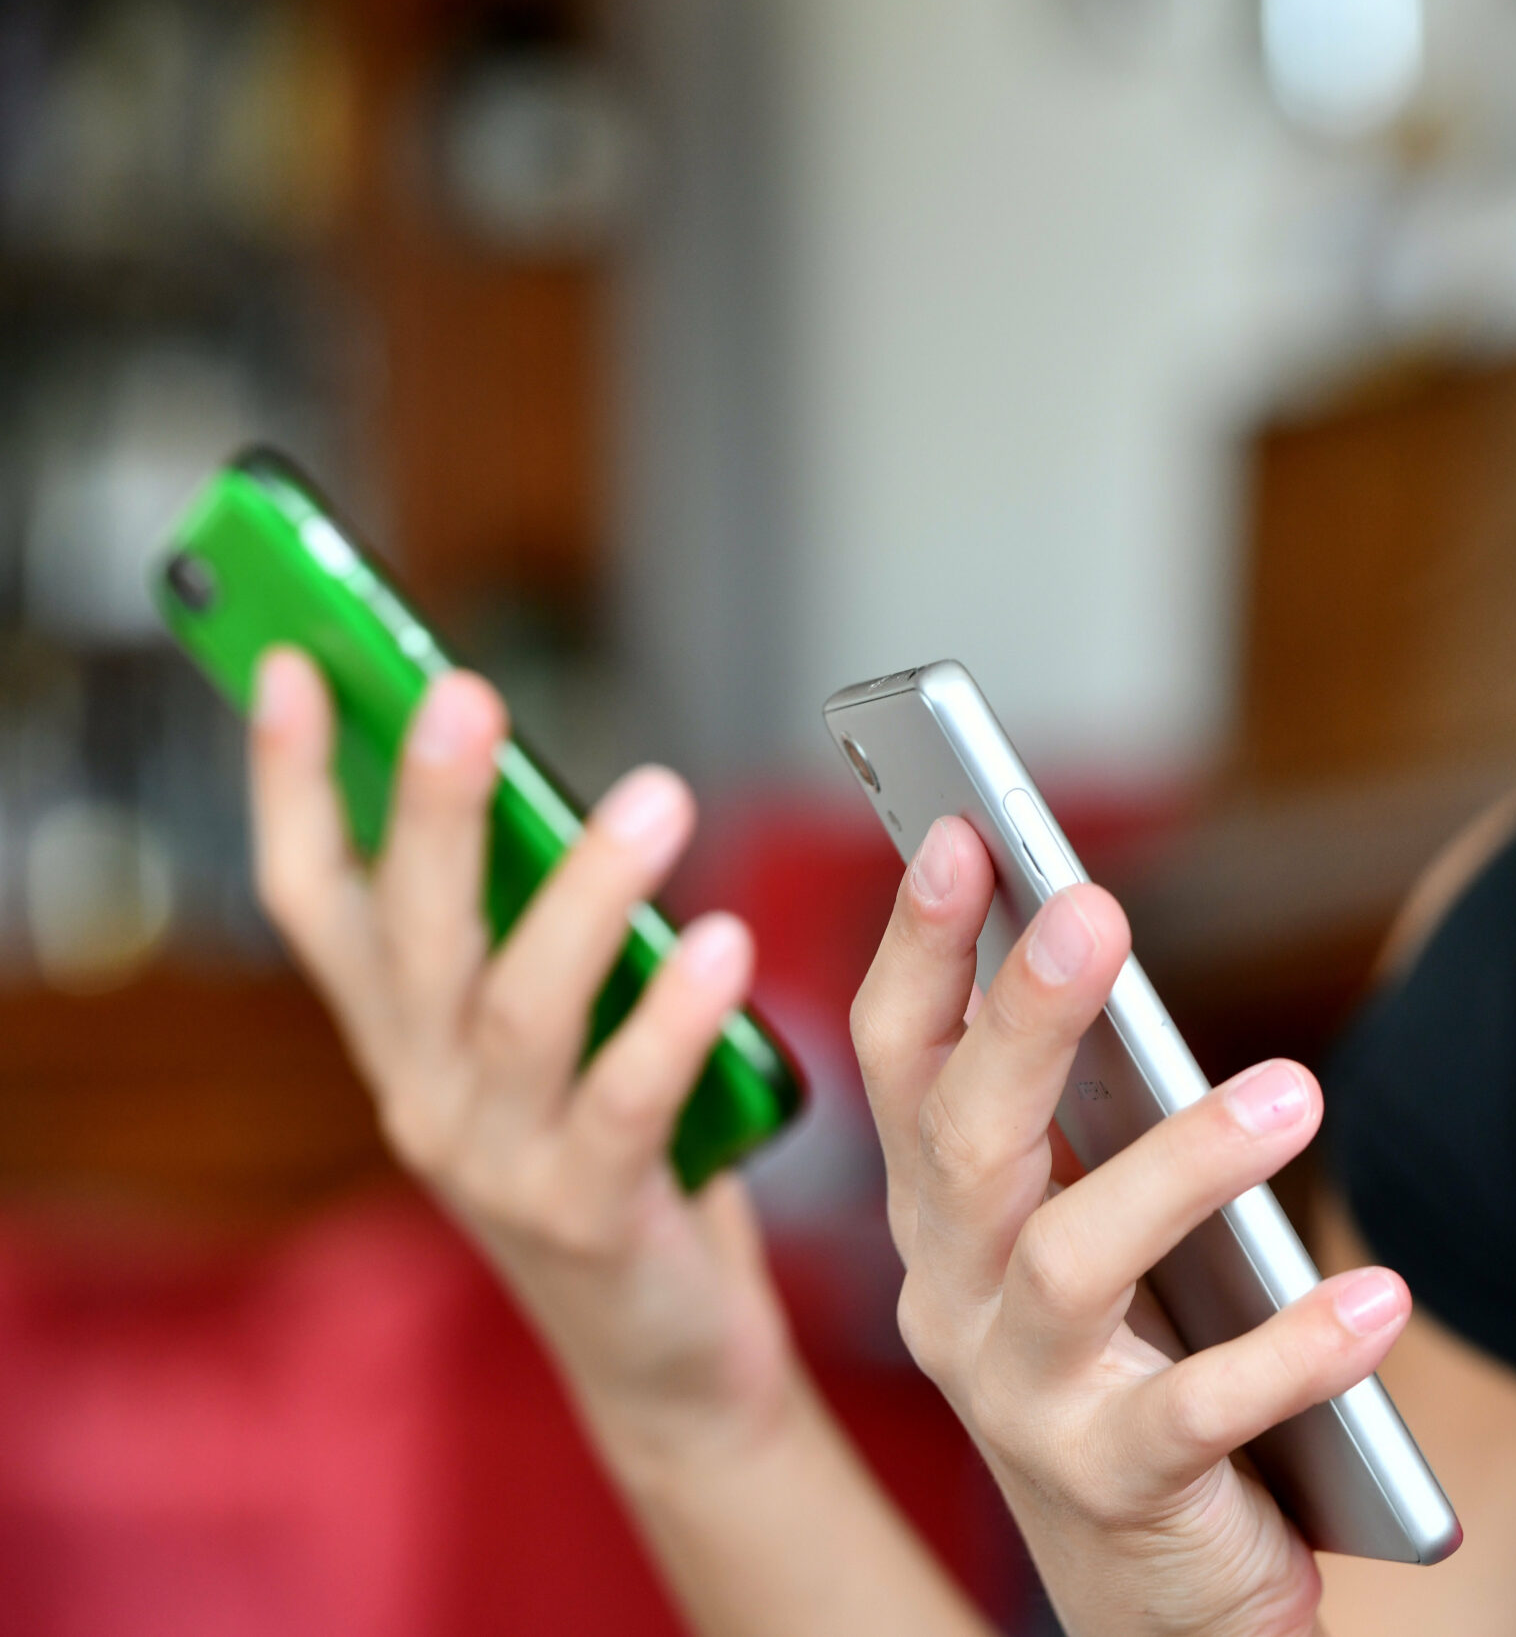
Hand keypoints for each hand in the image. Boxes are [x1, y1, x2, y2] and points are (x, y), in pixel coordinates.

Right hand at [247, 649, 803, 1471]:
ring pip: (519, 1008)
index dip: (290, 785)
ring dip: (589, 894)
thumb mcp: (550, 1036)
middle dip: (432, 806)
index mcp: (401, 1038)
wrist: (660, 1350)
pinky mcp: (588, 1218)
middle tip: (468, 694)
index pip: (312, 899)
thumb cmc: (615, 1158)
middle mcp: (422, 1095)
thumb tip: (550, 784)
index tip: (293, 667)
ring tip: (657, 798)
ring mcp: (495, 1163)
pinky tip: (724, 945)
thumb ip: (532, 933)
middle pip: (410, 932)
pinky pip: (625, 1103)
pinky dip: (672, 1018)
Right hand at [850, 816, 1413, 1636]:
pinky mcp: (1119, 1488)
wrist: (1148, 1594)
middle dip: (1018, 1021)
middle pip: (964, 1143)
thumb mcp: (1080, 1233)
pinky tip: (1377, 1299)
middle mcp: (953, 1301)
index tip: (964, 831)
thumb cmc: (1126, 1366)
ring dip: (1178, 1167)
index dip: (919, 948)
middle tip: (1089, 911)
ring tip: (1292, 1092)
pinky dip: (1291, 1352)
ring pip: (1069, 1265)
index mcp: (943, 1220)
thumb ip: (1075, 1110)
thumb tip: (1080, 923)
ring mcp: (1024, 1403)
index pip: (901, 1066)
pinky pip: (1200, 1413)